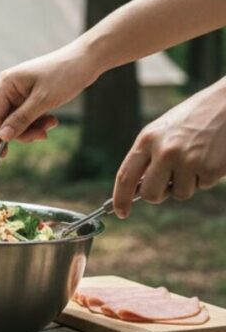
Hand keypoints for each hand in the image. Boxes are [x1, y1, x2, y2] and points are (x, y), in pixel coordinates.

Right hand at [0, 42, 98, 149]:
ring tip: (52, 124)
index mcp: (6, 84)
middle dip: (23, 131)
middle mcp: (10, 88)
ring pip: (19, 121)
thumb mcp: (43, 101)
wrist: (86, 61)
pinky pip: (29, 116)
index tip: (2, 155)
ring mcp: (21, 92)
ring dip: (34, 127)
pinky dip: (39, 122)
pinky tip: (52, 120)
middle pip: (6, 120)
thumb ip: (21, 119)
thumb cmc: (64, 75)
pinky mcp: (32, 96)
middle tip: (42, 136)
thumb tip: (2, 136)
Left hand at [113, 78, 225, 216]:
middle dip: (158, 195)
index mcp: (147, 139)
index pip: (126, 176)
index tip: (121, 212)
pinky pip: (203, 186)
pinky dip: (206, 176)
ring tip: (194, 157)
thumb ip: (148, 156)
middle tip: (167, 183)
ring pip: (180, 193)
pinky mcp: (212, 169)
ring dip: (186, 182)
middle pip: (151, 194)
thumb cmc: (191, 118)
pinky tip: (210, 156)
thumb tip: (139, 188)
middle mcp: (165, 151)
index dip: (120, 198)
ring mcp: (189, 161)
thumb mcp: (162, 131)